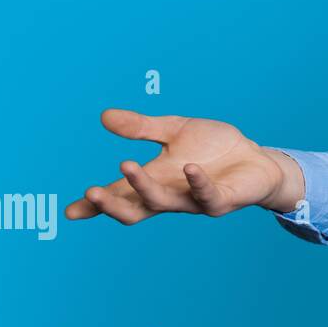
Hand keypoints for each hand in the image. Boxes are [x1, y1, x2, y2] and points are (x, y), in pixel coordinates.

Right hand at [65, 109, 300, 223]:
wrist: (257, 158)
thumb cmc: (213, 148)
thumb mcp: (175, 131)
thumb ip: (142, 127)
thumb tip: (104, 116)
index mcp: (155, 182)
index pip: (120, 196)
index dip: (96, 206)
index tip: (70, 210)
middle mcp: (171, 196)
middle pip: (134, 210)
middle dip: (111, 204)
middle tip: (91, 192)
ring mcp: (194, 202)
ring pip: (163, 203)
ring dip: (143, 187)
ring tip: (127, 166)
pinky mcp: (221, 201)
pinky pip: (207, 197)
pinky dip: (197, 182)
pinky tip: (190, 168)